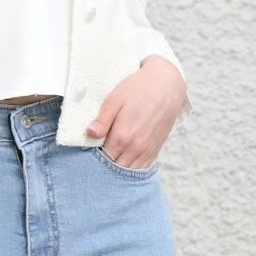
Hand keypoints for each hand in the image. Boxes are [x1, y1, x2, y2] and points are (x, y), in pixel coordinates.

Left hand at [85, 55, 189, 169]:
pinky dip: (131, 168)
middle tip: (99, 154)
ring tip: (111, 157)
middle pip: (113, 167)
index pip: (101, 157)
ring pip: (127, 170)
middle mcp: (135, 147)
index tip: (90, 149)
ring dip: (117, 168)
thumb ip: (102, 120)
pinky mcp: (155, 150)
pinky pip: (141, 168)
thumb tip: (89, 133)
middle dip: (104, 164)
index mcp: (122, 136)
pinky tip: (124, 160)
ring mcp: (146, 150)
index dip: (94, 155)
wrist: (166, 85)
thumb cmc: (138, 89)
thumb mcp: (115, 99)